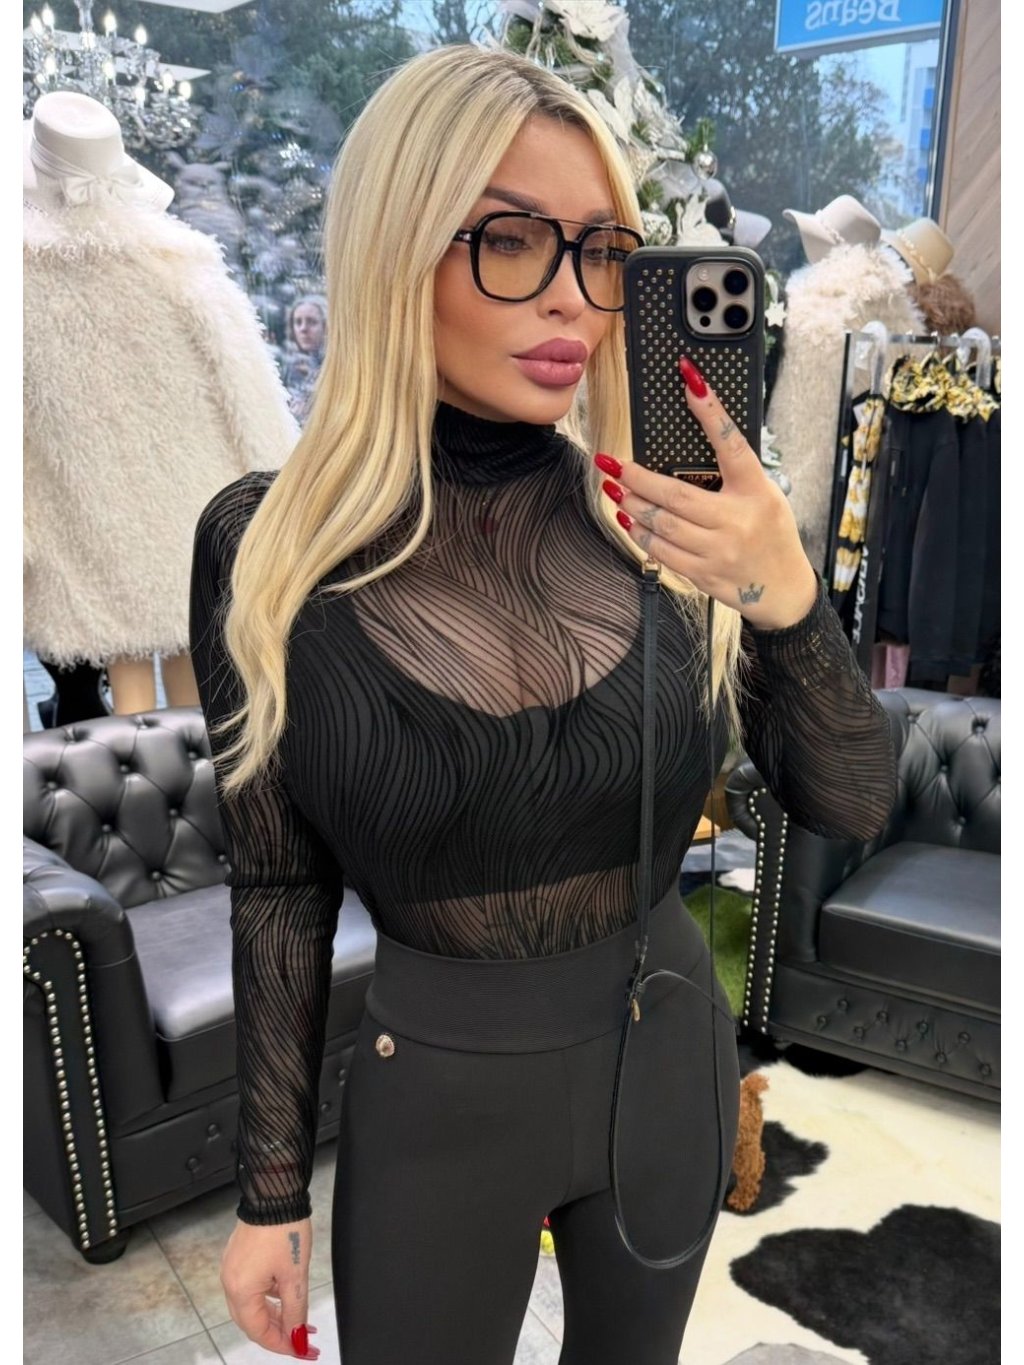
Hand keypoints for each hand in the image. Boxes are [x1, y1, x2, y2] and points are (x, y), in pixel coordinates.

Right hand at [220, 1218, 319, 1358]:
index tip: (303, 1351)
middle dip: (280, 1333)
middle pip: (253, 1322)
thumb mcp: (295, 1276)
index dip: (282, 1345)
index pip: (259, 1332)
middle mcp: (230, 1283)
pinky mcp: (238, 1257)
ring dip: (276, 1316)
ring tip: (300, 1321)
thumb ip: (295, 1311)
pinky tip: (287, 1297)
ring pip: (253, 1305)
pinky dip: (269, 1298)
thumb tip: (297, 1338)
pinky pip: (251, 1288)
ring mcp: (232, 1269)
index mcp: (240, 1291)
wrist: (274, 1192)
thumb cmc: (284, 1230)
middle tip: (304, 1341)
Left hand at [595, 356, 817, 629]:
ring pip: (661, 524)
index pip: (731, 444)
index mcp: (756, 491)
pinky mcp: (703, 573)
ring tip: (613, 488)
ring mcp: (718, 550)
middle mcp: (736, 520)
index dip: (710, 410)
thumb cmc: (771, 532)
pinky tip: (628, 519)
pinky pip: (661, 551)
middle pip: (675, 494)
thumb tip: (691, 444)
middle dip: (636, 477)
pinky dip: (640, 533)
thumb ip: (735, 474)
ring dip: (631, 504)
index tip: (689, 380)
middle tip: (610, 462)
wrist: (783, 589)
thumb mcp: (766, 495)